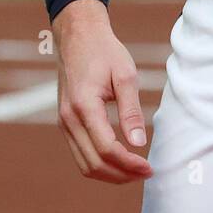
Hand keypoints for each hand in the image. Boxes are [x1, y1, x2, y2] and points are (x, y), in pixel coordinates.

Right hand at [53, 0, 152, 183]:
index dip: (129, 164)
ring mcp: (63, 123)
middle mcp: (68, 119)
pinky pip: (80, 154)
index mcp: (83, 106)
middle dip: (121, 175)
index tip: (149, 167)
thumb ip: (131, 110)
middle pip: (93, 164)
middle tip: (146, 173)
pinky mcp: (65, 123)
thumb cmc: (105, 52)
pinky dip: (99, 164)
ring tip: (135, 171)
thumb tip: (139, 143)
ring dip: (110, 174)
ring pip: (84, 164)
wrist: (78, 37)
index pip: (106, 149)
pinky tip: (120, 160)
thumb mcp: (125, 75)